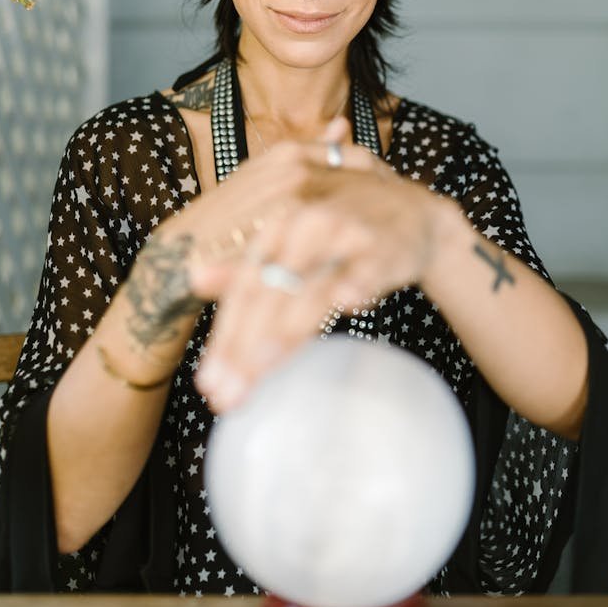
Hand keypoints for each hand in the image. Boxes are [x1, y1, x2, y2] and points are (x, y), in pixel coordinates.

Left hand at [194, 125, 438, 410]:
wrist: (413, 211)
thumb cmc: (344, 231)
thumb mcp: (293, 242)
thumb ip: (250, 265)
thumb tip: (195, 279)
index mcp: (277, 225)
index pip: (244, 287)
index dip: (224, 336)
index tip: (209, 384)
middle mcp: (305, 224)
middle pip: (269, 292)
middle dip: (245, 347)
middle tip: (228, 395)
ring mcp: (345, 232)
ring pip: (312, 286)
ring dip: (287, 328)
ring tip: (263, 367)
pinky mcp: (383, 245)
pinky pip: (367, 268)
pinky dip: (358, 283)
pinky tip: (348, 305)